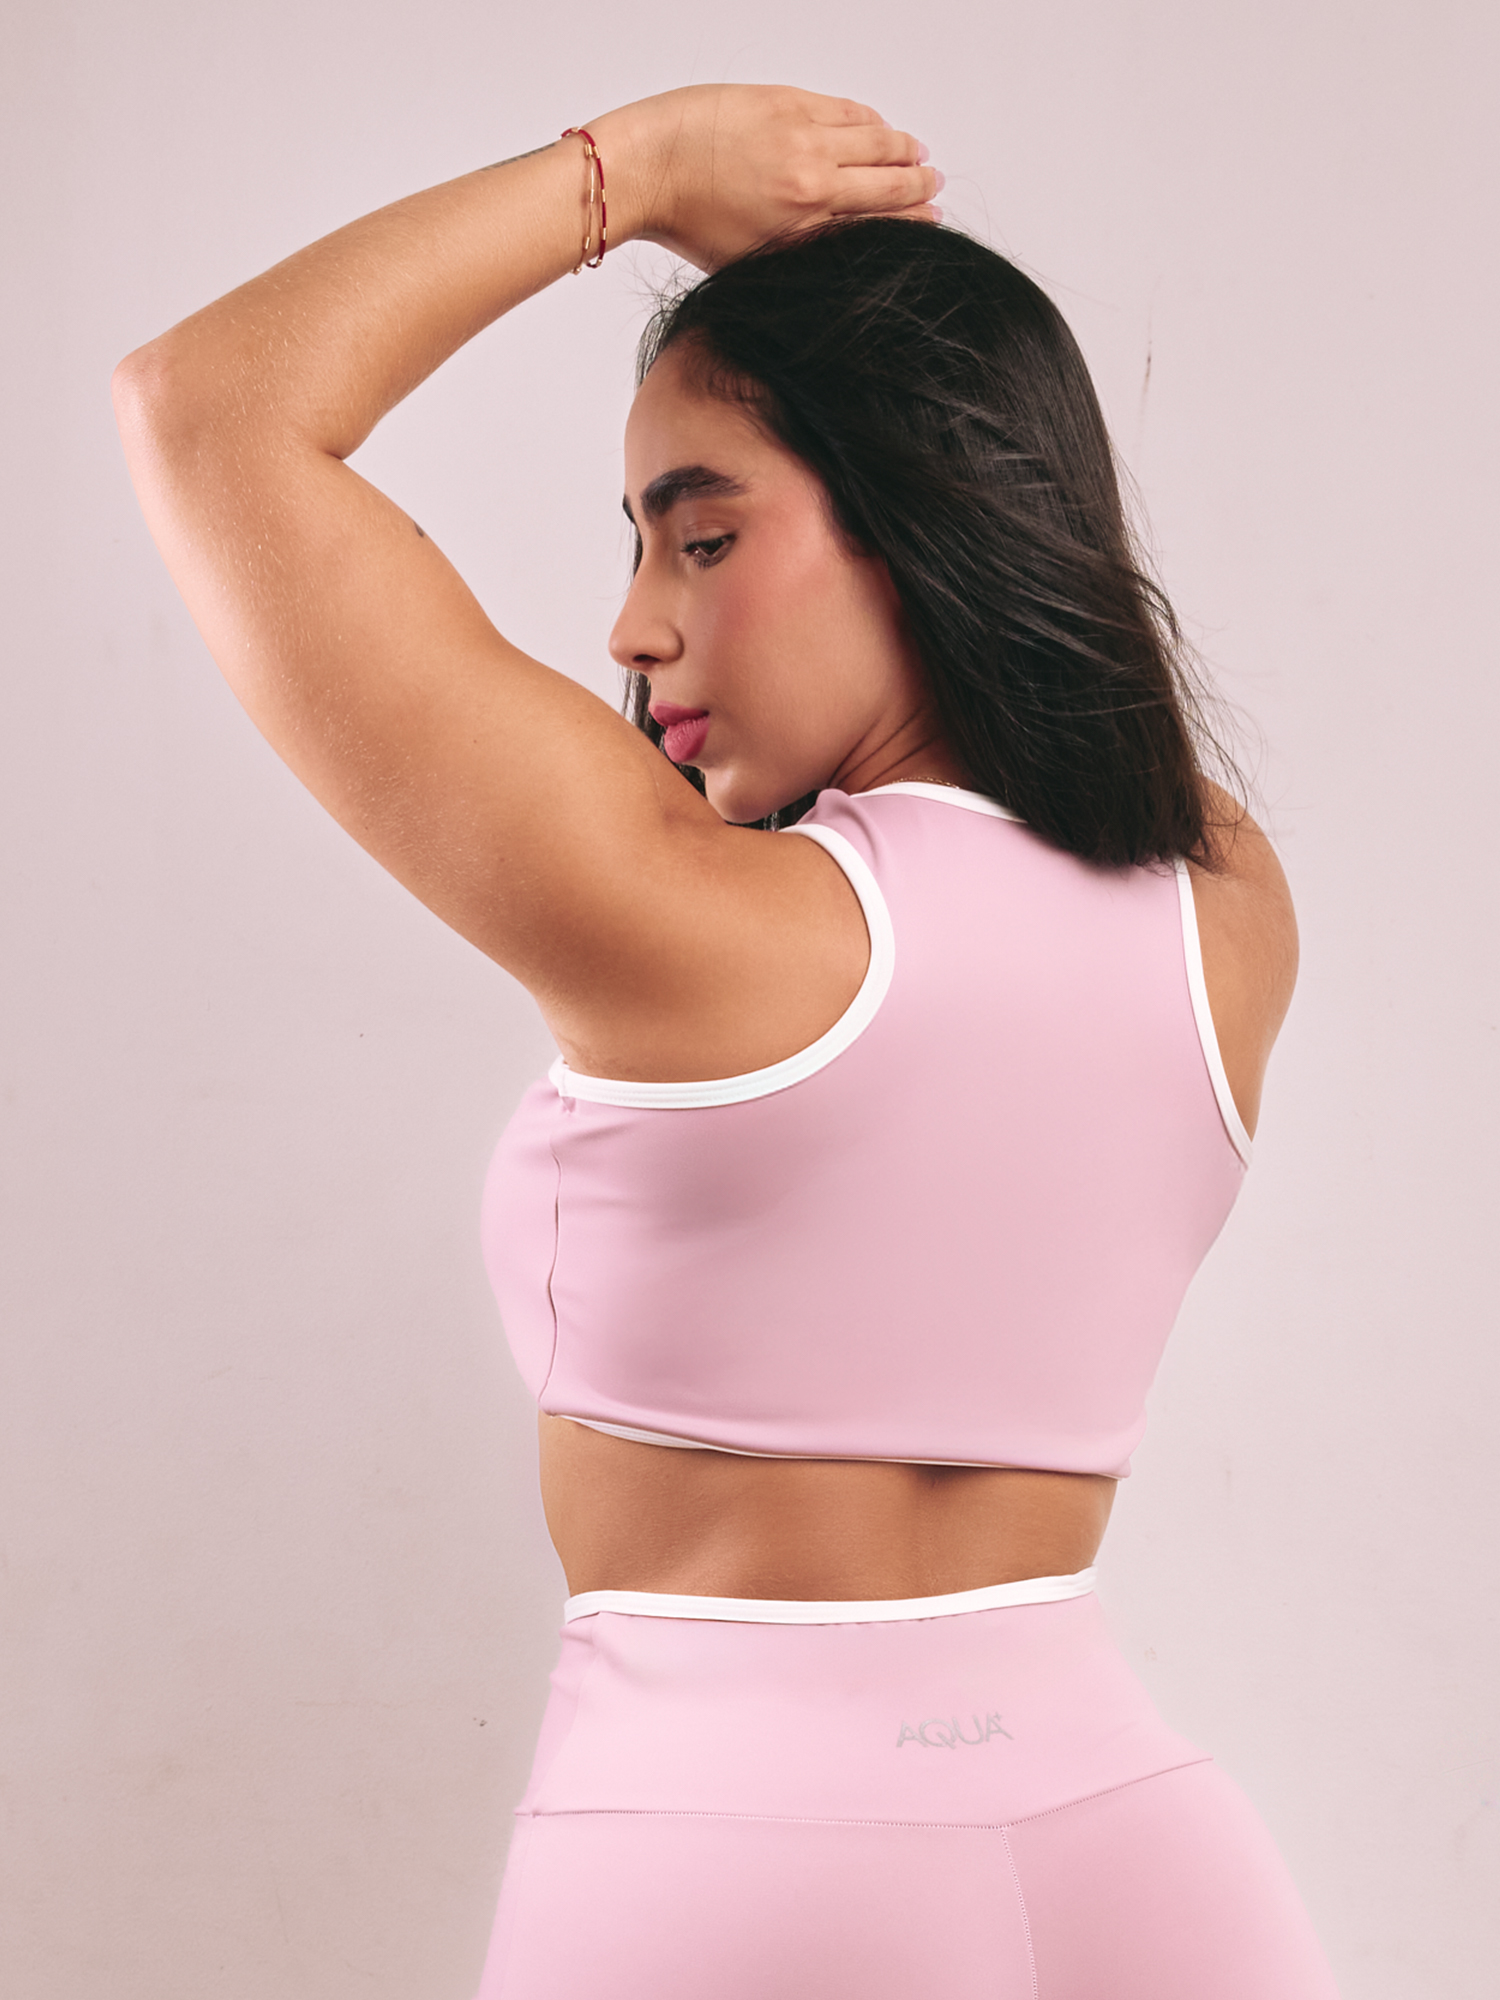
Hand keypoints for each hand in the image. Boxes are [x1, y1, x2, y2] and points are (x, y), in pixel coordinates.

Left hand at [590, 84, 940, 271]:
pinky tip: (878, 125)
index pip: (878, 221)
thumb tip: (840, 245)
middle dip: (918, 182)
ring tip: (916, 153)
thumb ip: (799, 252)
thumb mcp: (750, 260)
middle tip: (933, 183)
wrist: (648, 168)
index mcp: (804, 227)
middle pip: (887, 179)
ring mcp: (802, 136)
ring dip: (902, 146)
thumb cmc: (688, 222)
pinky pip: (845, 110)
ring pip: (874, 138)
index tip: (930, 217)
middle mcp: (812, 180)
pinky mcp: (786, 101)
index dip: (912, 219)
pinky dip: (869, 119)